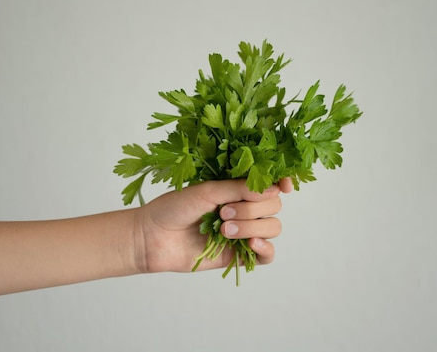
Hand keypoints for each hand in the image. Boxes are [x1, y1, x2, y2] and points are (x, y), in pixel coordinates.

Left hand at [134, 178, 292, 272]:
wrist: (153, 237)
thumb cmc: (174, 207)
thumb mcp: (207, 190)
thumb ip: (239, 189)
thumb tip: (273, 190)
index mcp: (238, 186)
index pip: (271, 182)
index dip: (282, 182)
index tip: (283, 186)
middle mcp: (245, 207)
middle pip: (274, 206)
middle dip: (253, 208)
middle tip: (223, 212)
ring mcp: (244, 231)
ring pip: (273, 228)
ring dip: (252, 227)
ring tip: (224, 230)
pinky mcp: (240, 255)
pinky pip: (268, 255)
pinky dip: (265, 248)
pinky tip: (250, 244)